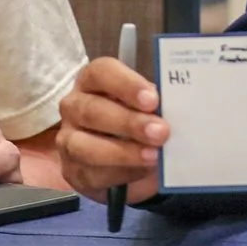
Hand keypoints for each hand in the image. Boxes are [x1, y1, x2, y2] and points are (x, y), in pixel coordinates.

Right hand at [55, 56, 165, 202]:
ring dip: (122, 152)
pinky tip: (143, 170)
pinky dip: (121, 173)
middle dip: (128, 122)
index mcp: (93, 81)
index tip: (153, 99)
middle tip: (160, 131)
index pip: (101, 72)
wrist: (129, 161)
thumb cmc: (140, 120)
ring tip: (154, 155)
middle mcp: (74, 107)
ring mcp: (68, 140)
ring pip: (84, 145)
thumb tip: (178, 109)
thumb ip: (158, 104)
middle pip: (92, 110)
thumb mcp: (150, 107)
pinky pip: (92, 173)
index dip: (126, 84)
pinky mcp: (73, 170)